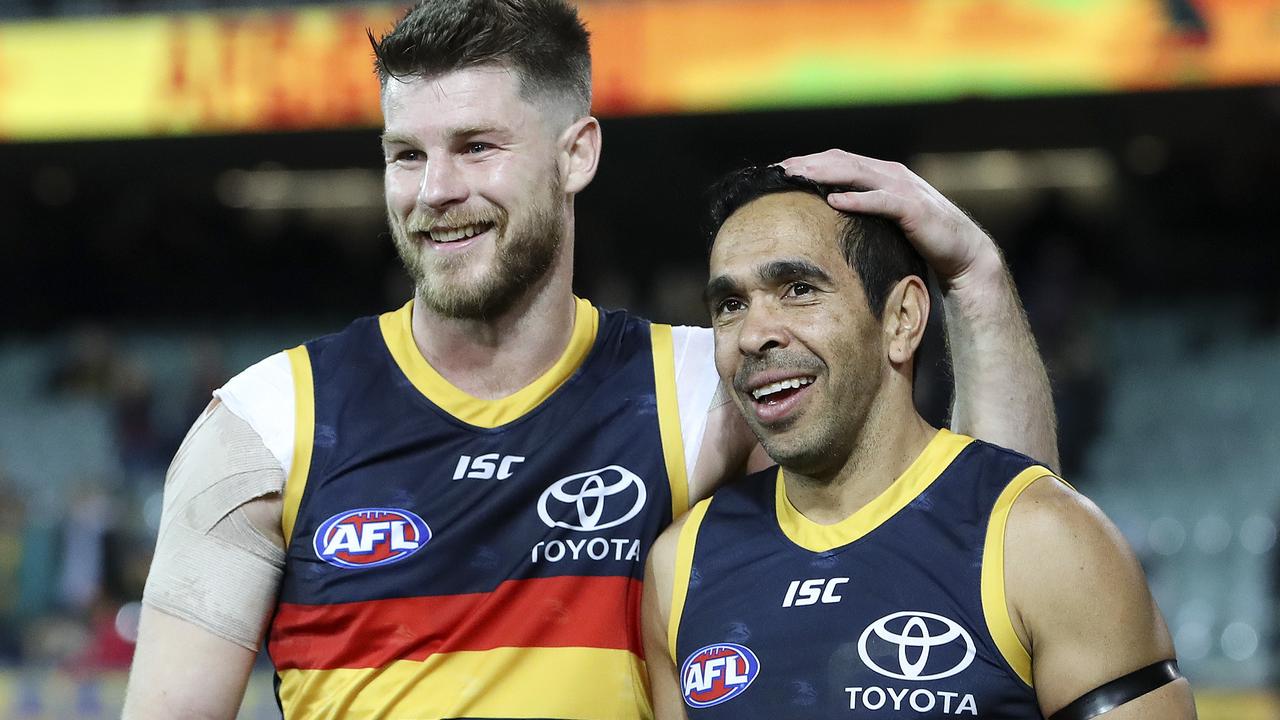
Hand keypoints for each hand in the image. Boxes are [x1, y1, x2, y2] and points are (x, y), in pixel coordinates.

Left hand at [778, 149, 1000, 289]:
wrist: (962, 252)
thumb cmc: (920, 237)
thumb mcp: (885, 218)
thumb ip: (863, 209)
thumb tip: (827, 211)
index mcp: (882, 174)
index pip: (840, 160)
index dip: (811, 161)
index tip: (782, 169)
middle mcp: (891, 174)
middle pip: (843, 161)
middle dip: (811, 163)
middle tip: (781, 169)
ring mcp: (903, 189)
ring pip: (858, 174)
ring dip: (826, 173)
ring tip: (799, 176)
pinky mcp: (913, 208)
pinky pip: (881, 201)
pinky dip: (858, 199)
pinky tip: (834, 200)